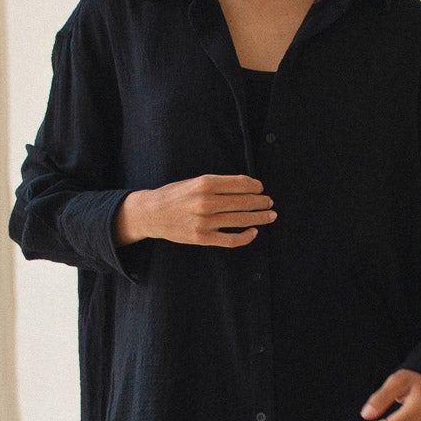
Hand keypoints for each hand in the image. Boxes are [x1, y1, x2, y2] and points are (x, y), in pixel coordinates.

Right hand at [115, 175, 275, 247]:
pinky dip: (245, 236)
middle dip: (261, 202)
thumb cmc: (174, 195)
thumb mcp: (194, 182)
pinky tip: (253, 232)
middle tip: (269, 202)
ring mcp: (204, 221)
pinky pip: (231, 239)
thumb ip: (217, 184)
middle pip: (244, 201)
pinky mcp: (202, 237)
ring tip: (269, 215)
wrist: (151, 213)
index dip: (255, 186)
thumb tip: (246, 187)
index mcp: (204, 183)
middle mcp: (206, 201)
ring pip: (241, 220)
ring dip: (259, 218)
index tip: (260, 188)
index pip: (240, 183)